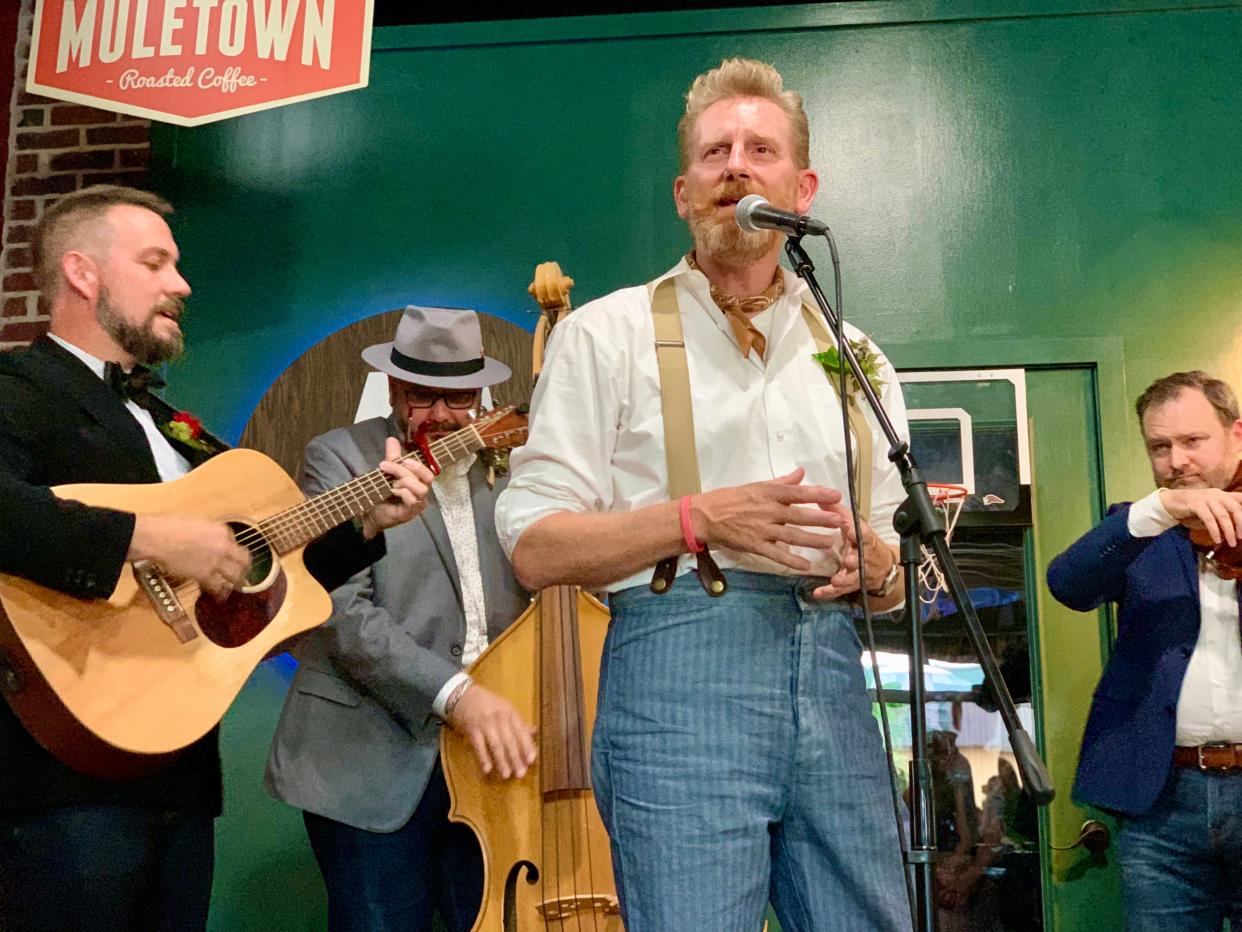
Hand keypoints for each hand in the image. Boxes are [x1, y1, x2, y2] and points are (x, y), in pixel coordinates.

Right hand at [128, 515, 249, 598]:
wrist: (158, 538)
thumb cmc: (171, 528)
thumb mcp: (198, 524)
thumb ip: (209, 535)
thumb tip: (210, 543)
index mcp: (222, 531)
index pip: (236, 544)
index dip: (233, 552)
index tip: (230, 557)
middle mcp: (224, 546)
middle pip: (243, 561)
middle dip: (244, 568)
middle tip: (242, 574)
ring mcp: (216, 562)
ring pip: (235, 576)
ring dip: (236, 582)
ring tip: (235, 587)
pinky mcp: (205, 575)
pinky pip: (218, 587)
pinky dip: (220, 593)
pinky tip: (220, 596)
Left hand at [360, 437, 433, 539]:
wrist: (369, 514)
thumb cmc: (381, 494)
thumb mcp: (387, 473)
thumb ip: (393, 458)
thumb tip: (392, 439)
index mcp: (419, 483)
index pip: (429, 472)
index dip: (418, 464)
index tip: (402, 459)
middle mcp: (422, 494)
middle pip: (427, 478)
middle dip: (406, 470)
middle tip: (386, 466)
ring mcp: (417, 505)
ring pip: (421, 489)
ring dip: (404, 482)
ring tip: (390, 484)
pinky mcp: (409, 514)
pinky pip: (413, 500)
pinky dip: (402, 492)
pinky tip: (392, 491)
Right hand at [447, 684, 536, 779]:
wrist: (463, 695)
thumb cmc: (487, 703)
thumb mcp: (505, 708)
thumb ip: (518, 722)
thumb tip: (534, 731)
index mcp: (510, 712)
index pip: (521, 732)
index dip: (527, 746)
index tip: (531, 760)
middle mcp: (499, 717)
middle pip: (510, 741)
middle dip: (516, 758)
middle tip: (521, 773)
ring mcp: (485, 723)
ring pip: (496, 745)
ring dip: (502, 761)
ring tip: (506, 774)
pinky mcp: (472, 729)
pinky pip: (479, 745)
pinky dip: (483, 758)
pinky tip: (487, 769)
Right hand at [691, 468, 843, 571]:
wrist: (706, 516)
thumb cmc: (730, 498)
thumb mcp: (756, 486)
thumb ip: (781, 482)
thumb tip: (801, 472)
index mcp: (768, 493)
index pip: (798, 493)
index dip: (818, 494)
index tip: (836, 495)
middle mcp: (767, 511)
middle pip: (799, 516)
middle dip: (820, 519)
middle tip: (839, 522)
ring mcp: (762, 529)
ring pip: (792, 536)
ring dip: (812, 540)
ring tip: (829, 543)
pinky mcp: (755, 545)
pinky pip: (776, 554)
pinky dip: (791, 560)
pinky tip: (805, 565)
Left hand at [809, 504, 896, 600]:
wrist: (882, 566)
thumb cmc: (863, 541)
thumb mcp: (854, 524)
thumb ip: (837, 511)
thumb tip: (819, 496)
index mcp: (865, 539)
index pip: (864, 534)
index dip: (858, 532)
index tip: (851, 530)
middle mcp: (864, 556)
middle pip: (861, 558)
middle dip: (855, 559)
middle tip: (848, 559)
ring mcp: (859, 572)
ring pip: (853, 577)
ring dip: (845, 579)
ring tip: (836, 581)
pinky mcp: (852, 585)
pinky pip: (841, 591)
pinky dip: (830, 593)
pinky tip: (818, 594)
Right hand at [1159, 487, 1241, 546]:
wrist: (1172, 501)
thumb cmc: (1195, 509)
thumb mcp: (1212, 511)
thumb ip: (1224, 517)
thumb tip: (1237, 532)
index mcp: (1224, 495)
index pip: (1241, 499)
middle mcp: (1218, 494)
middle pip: (1235, 509)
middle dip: (1241, 524)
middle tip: (1241, 537)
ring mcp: (1207, 498)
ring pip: (1223, 515)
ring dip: (1229, 531)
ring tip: (1232, 543)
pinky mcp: (1196, 504)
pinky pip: (1209, 519)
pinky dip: (1214, 531)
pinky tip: (1217, 540)